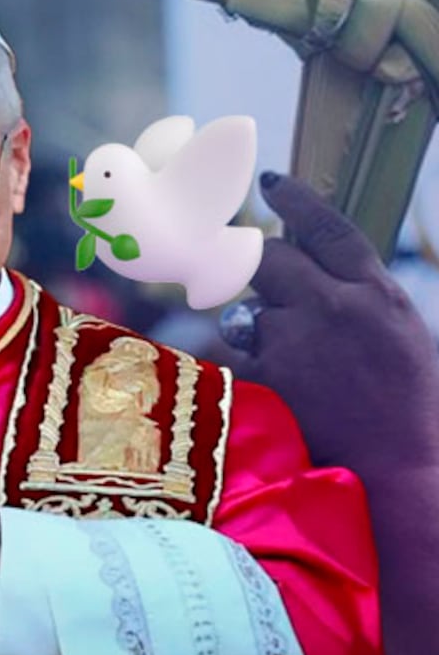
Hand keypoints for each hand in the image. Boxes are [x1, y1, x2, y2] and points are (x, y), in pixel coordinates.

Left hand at [221, 172, 438, 471]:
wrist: (404, 472)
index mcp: (379, 294)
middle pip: (270, 258)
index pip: (330, 230)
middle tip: (255, 274)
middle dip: (257, 263)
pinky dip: (253, 367)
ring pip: (249, 309)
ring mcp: (297, 340)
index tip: (271, 182)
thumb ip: (360, 304)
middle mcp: (335, 307)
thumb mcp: (402, 339)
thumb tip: (320, 282)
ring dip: (259, 327)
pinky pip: (242, 355)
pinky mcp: (269, 373)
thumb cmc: (413, 409)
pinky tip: (283, 390)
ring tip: (295, 364)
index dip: (296, 201)